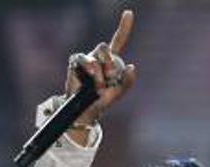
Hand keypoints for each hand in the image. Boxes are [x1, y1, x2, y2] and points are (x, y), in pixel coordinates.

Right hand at [65, 10, 137, 126]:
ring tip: (100, 86)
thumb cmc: (102, 100)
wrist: (86, 111)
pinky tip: (92, 76)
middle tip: (111, 79)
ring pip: (96, 55)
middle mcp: (98, 57)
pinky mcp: (76, 64)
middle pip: (105, 48)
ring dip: (100, 72)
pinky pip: (83, 59)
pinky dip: (90, 68)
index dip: (123, 26)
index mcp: (111, 60)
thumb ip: (128, 81)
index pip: (118, 40)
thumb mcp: (118, 92)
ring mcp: (87, 59)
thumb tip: (133, 66)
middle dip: (110, 64)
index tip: (128, 12)